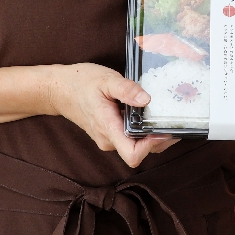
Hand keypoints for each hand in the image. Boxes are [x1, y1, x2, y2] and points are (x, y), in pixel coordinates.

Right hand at [47, 63, 177, 167]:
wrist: (59, 90)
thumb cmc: (81, 83)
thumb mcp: (106, 80)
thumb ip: (126, 90)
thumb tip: (147, 100)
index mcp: (108, 129)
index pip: (133, 154)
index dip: (152, 146)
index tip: (163, 128)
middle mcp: (109, 140)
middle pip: (141, 152)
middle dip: (159, 139)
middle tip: (174, 120)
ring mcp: (109, 139)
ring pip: (137, 146)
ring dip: (153, 135)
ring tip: (165, 115)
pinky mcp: (110, 134)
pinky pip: (131, 139)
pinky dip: (144, 131)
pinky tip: (150, 114)